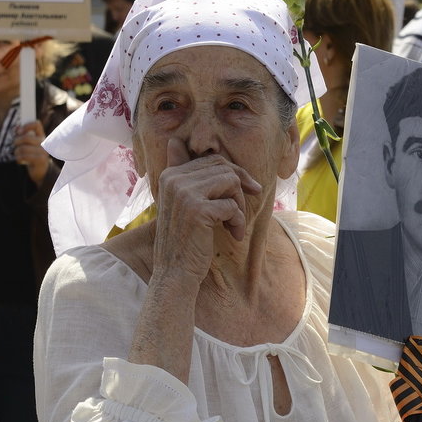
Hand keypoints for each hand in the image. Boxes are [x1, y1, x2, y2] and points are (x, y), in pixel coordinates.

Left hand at [14, 120, 49, 184]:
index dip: (27, 126)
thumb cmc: (33, 156)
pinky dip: (19, 159)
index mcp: (41, 136)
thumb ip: (23, 136)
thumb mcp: (29, 145)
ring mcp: (43, 151)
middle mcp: (44, 142)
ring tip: (18, 155)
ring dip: (17, 152)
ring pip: (23, 148)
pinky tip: (20, 161)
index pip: (37, 124)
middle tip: (16, 146)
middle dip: (17, 142)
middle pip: (26, 137)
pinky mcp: (41, 159)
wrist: (42, 171)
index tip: (19, 132)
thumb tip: (16, 129)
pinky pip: (24, 156)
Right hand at [152, 138, 261, 284]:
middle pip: (224, 168)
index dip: (236, 174)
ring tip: (234, 225)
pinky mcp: (197, 210)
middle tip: (240, 213)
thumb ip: (189, 178)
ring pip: (231, 182)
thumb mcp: (185, 205)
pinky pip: (232, 206)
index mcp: (170, 175)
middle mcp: (174, 179)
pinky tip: (234, 236)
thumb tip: (190, 148)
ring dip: (240, 206)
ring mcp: (184, 193)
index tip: (251, 189)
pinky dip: (239, 222)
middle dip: (240, 189)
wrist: (175, 273)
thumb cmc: (185, 241)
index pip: (213, 160)